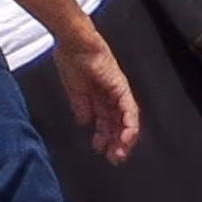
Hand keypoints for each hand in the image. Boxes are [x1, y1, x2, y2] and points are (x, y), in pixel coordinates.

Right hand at [57, 36, 142, 162]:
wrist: (73, 43)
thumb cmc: (70, 59)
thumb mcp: (74, 89)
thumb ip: (81, 106)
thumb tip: (85, 123)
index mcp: (98, 94)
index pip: (105, 120)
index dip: (103, 136)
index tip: (98, 150)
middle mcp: (111, 94)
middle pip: (117, 123)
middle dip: (114, 142)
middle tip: (112, 159)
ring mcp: (119, 92)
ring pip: (127, 121)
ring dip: (123, 139)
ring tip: (118, 155)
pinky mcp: (122, 89)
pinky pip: (130, 112)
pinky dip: (129, 127)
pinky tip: (125, 140)